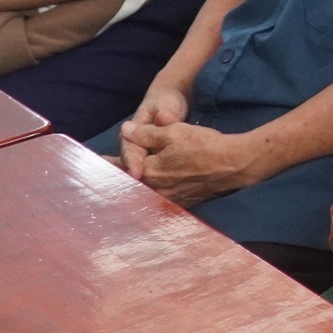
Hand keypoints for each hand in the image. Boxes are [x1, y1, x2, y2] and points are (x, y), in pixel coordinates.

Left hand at [119, 118, 262, 206]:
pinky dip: (153, 191)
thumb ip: (146, 133)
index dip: (108, 163)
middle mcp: (155, 190)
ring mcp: (169, 199)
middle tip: (107, 169)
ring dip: (136, 184)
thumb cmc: (204, 145)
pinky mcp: (183, 201)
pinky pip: (160, 197)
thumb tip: (125, 130)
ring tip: (126, 178)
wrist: (235, 164)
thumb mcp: (174, 132)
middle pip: (131, 183)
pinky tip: (153, 187)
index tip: (97, 161)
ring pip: (145, 191)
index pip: (121, 168)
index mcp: (149, 173)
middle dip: (119, 175)